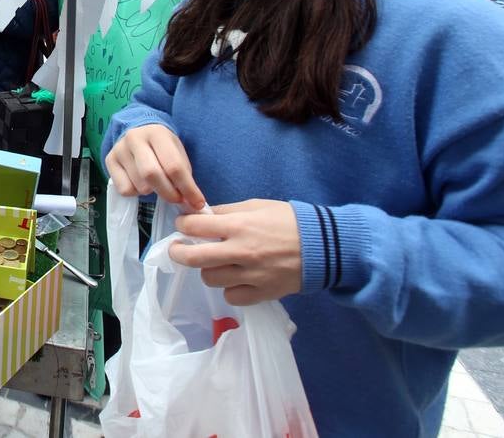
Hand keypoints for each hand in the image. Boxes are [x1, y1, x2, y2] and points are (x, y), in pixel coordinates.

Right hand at [104, 124, 205, 209]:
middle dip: (169, 193)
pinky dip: (136, 193)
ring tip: (156, 184)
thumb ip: (184, 175)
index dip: (187, 188)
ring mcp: (119, 149)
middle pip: (152, 175)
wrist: (138, 132)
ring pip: (139, 185)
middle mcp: (135, 138)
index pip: (173, 166)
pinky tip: (139, 182)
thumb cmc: (162, 147)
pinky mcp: (109, 160)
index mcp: (157, 133)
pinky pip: (125, 189)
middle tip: (177, 199)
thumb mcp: (177, 153)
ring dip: (152, 192)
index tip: (196, 202)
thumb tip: (192, 202)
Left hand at [168, 200, 301, 304]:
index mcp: (239, 226)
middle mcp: (241, 251)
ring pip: (210, 279)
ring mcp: (251, 275)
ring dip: (208, 269)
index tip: (183, 225)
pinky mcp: (262, 293)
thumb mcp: (257, 205)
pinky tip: (235, 279)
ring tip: (217, 263)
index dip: (183, 224)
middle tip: (178, 249)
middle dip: (179, 252)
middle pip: (193, 258)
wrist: (325, 246)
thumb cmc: (290, 221)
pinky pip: (231, 297)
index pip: (195, 227)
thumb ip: (228, 212)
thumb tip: (203, 216)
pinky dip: (229, 289)